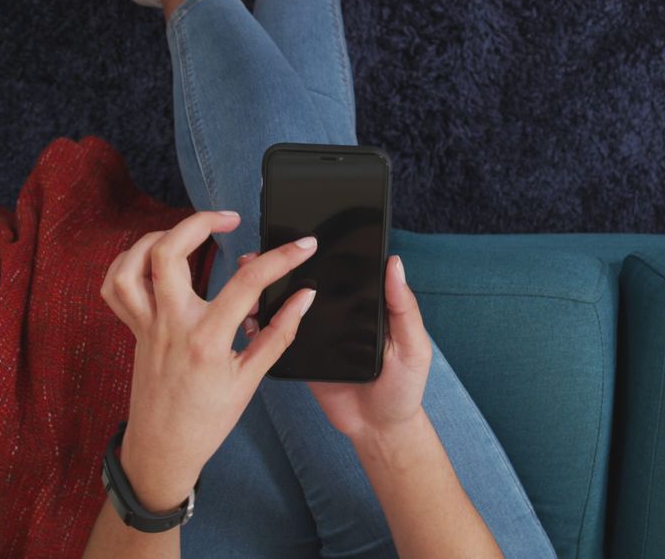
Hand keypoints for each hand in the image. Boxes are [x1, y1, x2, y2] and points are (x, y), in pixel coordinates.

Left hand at [100, 211, 317, 512]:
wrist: (164, 448)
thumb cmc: (207, 419)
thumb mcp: (251, 379)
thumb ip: (278, 333)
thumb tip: (303, 298)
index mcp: (206, 340)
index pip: (247, 284)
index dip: (281, 259)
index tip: (303, 245)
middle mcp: (170, 326)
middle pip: (168, 253)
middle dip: (199, 222)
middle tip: (230, 219)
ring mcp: (146, 325)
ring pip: (133, 264)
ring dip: (159, 236)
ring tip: (189, 233)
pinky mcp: (133, 329)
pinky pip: (116, 286)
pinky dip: (130, 262)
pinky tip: (155, 258)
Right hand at [238, 253, 431, 444]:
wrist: (378, 429)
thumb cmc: (404, 388)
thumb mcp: (413, 346)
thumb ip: (404, 308)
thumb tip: (395, 264)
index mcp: (368, 305)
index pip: (346, 271)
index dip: (329, 251)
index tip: (307, 235)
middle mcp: (340, 314)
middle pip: (313, 284)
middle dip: (288, 267)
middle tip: (268, 251)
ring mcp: (318, 333)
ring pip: (291, 307)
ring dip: (271, 292)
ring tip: (251, 276)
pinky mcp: (302, 355)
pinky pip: (281, 336)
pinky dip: (265, 326)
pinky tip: (251, 315)